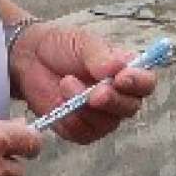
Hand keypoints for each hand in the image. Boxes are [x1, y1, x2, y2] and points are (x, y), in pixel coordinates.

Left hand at [10, 24, 156, 145]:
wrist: (30, 58)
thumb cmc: (62, 46)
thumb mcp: (83, 43)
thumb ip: (100, 56)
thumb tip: (118, 68)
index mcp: (126, 71)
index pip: (146, 83)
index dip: (139, 83)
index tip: (122, 78)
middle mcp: (119, 96)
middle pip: (130, 108)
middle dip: (112, 100)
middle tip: (95, 92)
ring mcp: (101, 116)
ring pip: (106, 123)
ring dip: (84, 106)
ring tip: (65, 82)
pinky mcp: (81, 130)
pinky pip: (83, 133)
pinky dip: (71, 118)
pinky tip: (59, 100)